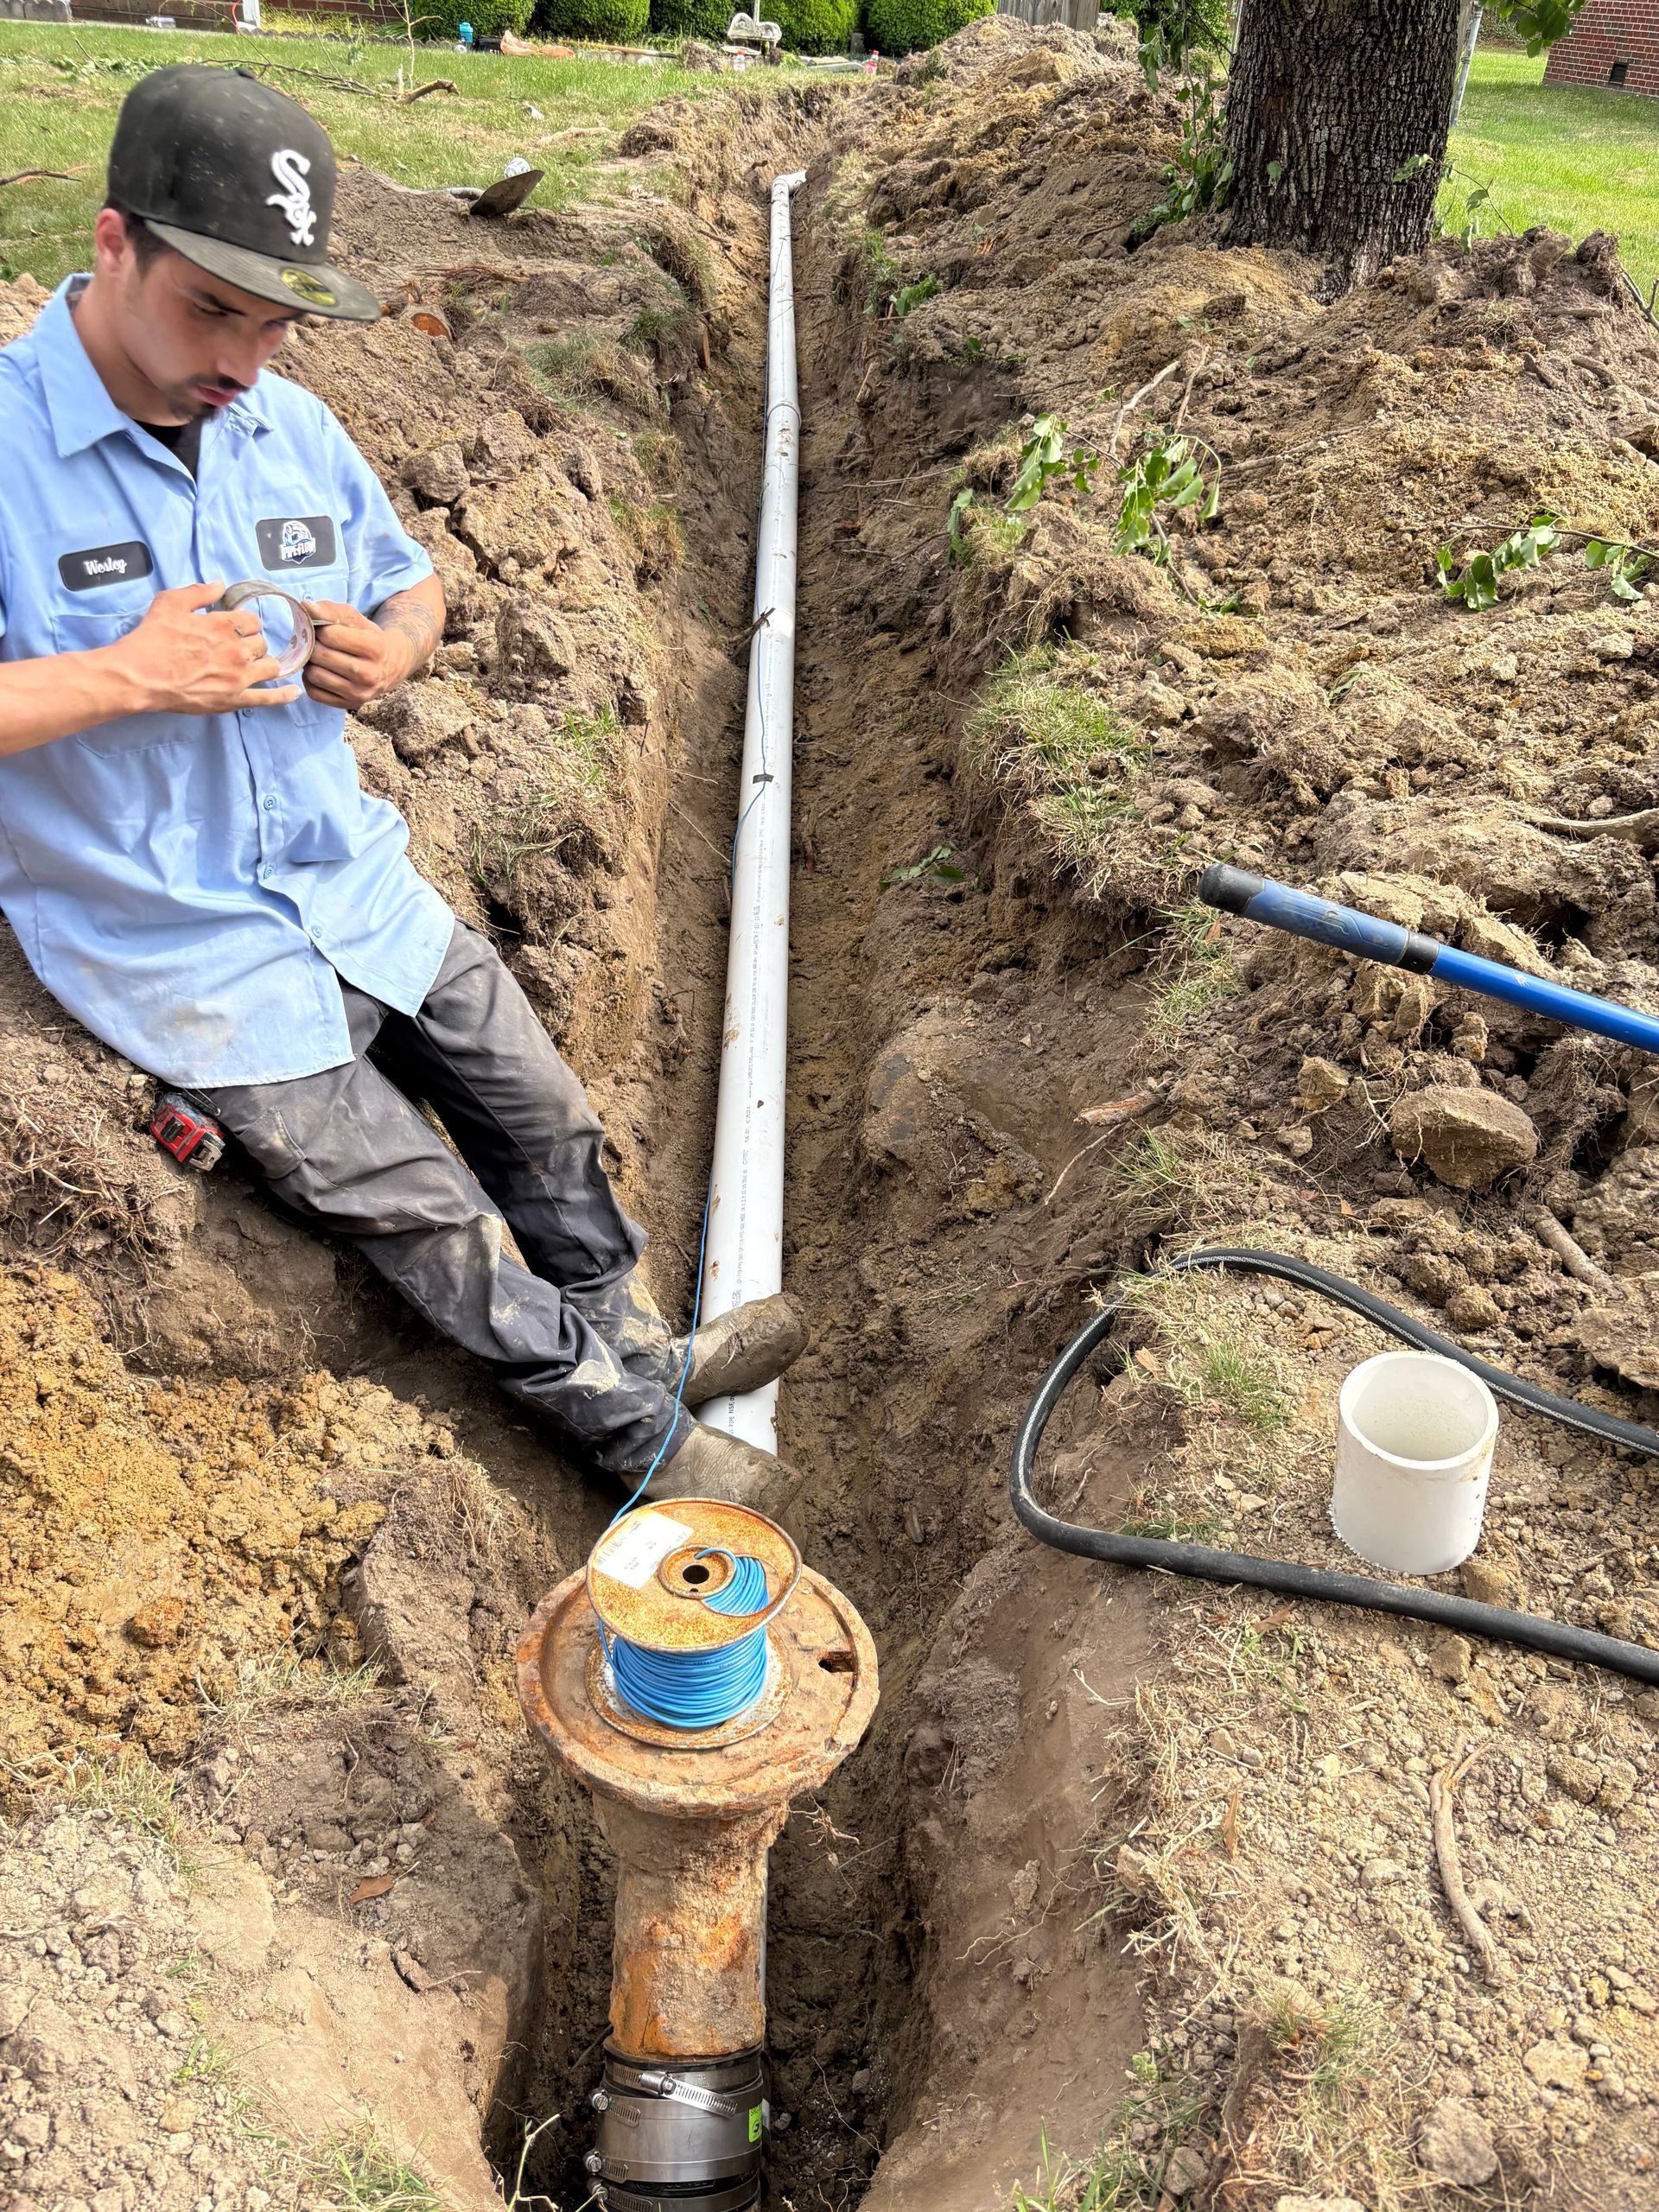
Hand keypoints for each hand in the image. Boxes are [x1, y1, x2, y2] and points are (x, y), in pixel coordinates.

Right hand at [106, 582, 300, 713]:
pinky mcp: (234, 699)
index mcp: (225, 625)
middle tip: (235, 649)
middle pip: (262, 644)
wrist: (139, 676)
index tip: (233, 630)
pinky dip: (283, 696)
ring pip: (270, 667)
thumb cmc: (152, 638)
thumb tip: (220, 584)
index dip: (245, 625)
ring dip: (264, 664)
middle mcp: (237, 650)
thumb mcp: (170, 603)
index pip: (253, 622)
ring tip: (254, 665)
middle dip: (252, 645)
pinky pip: (267, 698)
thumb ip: (198, 592)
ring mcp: (239, 677)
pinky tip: (294, 692)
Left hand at [300, 599, 412, 709]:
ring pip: (314, 675)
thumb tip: (306, 607)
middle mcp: (368, 674)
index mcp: (374, 648)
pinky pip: (314, 692)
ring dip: (310, 663)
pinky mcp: (347, 705)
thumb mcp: (357, 620)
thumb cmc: (369, 639)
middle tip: (317, 643)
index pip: (330, 635)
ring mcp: (358, 693)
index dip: (320, 629)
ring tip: (319, 657)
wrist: (391, 667)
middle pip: (321, 655)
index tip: (324, 630)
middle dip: (313, 645)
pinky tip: (321, 671)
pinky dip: (311, 681)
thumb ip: (331, 611)